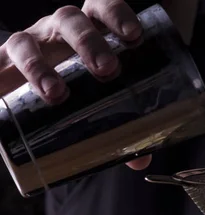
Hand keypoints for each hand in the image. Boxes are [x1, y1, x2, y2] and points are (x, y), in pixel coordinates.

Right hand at [0, 0, 150, 170]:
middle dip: (89, 41)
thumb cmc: (71, 100)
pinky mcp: (1, 67)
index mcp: (84, 36)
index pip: (99, 9)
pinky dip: (1, 75)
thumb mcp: (95, 111)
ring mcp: (27, 47)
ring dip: (41, 66)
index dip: (115, 14)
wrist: (26, 106)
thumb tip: (142, 160)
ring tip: (57, 93)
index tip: (133, 35)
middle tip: (107, 69)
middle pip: (69, 21)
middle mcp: (55, 34)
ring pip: (28, 42)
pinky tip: (4, 88)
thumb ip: (118, 132)